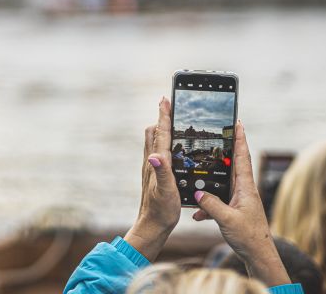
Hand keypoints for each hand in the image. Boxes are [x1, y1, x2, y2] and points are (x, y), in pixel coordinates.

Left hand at [124, 96, 179, 261]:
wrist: (152, 226)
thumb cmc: (160, 210)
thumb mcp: (165, 192)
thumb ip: (162, 173)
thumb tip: (155, 155)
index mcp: (156, 162)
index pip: (160, 133)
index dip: (163, 116)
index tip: (165, 99)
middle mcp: (152, 162)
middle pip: (154, 133)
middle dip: (162, 118)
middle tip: (171, 107)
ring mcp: (152, 168)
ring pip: (155, 142)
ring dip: (162, 130)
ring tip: (172, 122)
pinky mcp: (155, 175)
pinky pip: (159, 153)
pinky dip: (165, 144)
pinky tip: (172, 149)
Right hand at [191, 121, 289, 286]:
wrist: (259, 256)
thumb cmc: (249, 237)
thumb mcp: (227, 220)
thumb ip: (211, 205)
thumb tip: (198, 192)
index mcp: (246, 188)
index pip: (242, 157)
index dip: (240, 138)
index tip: (237, 122)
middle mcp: (244, 190)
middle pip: (233, 164)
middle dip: (225, 149)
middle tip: (216, 134)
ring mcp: (239, 200)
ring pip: (223, 182)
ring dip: (212, 178)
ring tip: (200, 170)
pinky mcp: (234, 210)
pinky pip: (218, 200)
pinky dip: (208, 204)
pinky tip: (198, 213)